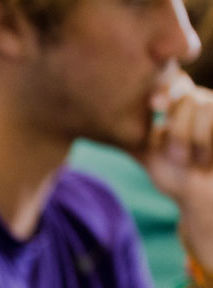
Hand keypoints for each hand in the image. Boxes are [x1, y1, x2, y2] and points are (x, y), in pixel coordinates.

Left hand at [145, 71, 212, 264]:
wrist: (202, 197)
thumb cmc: (176, 176)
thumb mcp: (147, 154)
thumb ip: (129, 138)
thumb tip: (94, 126)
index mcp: (178, 106)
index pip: (171, 82)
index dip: (164, 87)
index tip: (154, 105)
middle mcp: (201, 102)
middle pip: (185, 96)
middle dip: (178, 129)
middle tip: (175, 155)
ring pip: (202, 105)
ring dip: (191, 137)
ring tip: (192, 161)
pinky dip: (205, 141)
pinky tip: (204, 160)